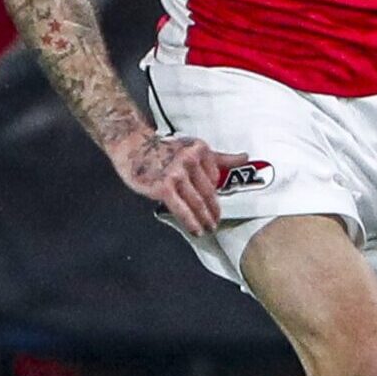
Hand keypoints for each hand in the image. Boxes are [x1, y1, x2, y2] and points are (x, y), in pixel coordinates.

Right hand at [109, 129, 249, 235]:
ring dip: (205, 220)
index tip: (215, 207)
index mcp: (200, 149)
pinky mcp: (163, 186)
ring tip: (208, 228)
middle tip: (216, 222)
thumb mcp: (193, 148)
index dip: (215, 195)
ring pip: (197, 203)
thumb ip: (219, 157)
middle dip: (214, 211)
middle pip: (209, 193)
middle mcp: (190, 159)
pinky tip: (195, 230)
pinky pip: (182, 209)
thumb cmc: (162, 149)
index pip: (216, 178)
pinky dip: (191, 222)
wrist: (132, 145)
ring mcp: (176, 173)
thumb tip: (244, 158)